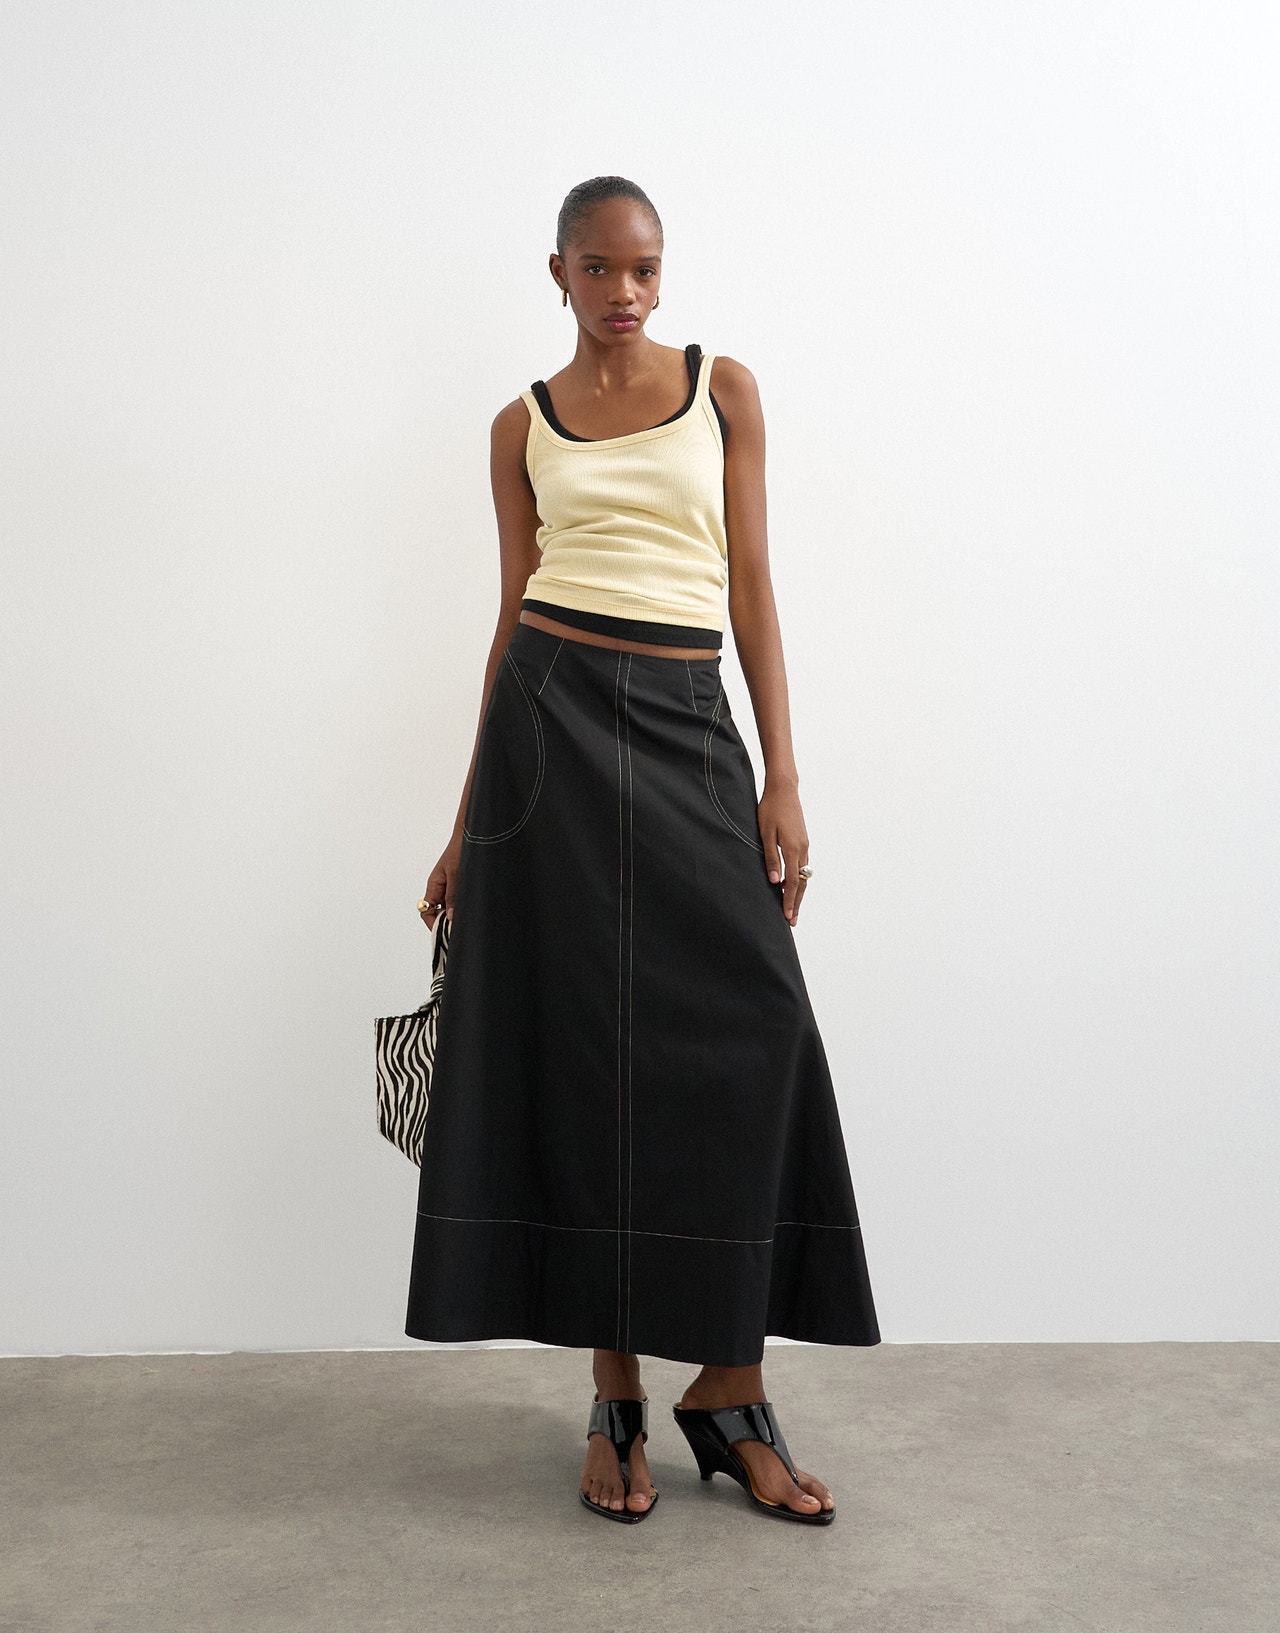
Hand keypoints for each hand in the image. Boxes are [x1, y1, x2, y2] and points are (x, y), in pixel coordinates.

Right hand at [419, 833, 463, 928]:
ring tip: (466, 921)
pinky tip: (470, 910)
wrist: (470, 835)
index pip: (426, 911)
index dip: (433, 924)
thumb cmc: (459, 850)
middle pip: (437, 913)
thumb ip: (453, 896)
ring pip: (448, 908)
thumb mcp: (456, 875)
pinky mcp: (459, 884)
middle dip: (445, 922)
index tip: (444, 932)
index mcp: (434, 886)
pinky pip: (457, 900)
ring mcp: (449, 887)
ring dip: (455, 914)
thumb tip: (450, 917)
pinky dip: (461, 907)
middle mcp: (439, 888)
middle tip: (458, 930)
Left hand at [757, 781, 808, 925]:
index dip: (789, 901)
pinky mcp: (802, 841)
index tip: (787, 917)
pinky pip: (802, 865)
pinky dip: (798, 879)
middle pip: (802, 883)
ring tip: (793, 908)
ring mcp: (804, 845)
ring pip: (804, 875)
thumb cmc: (770, 808)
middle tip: (793, 921)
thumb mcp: (765, 833)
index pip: (792, 882)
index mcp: (793, 848)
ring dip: (798, 893)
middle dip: (797, 903)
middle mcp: (802, 849)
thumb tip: (774, 881)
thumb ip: (770, 857)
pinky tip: (790, 885)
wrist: (784, 789)